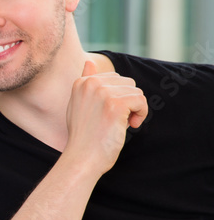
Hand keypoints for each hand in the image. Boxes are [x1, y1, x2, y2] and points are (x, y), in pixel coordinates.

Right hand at [65, 59, 147, 175]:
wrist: (82, 157)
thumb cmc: (83, 136)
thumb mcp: (78, 105)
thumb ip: (86, 83)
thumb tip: (89, 62)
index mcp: (81, 82)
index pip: (114, 78)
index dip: (117, 97)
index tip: (107, 114)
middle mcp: (91, 83)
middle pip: (127, 83)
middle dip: (128, 101)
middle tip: (116, 121)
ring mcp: (103, 93)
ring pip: (136, 91)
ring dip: (135, 109)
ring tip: (121, 124)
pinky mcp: (116, 104)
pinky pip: (141, 100)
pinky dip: (141, 114)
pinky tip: (129, 126)